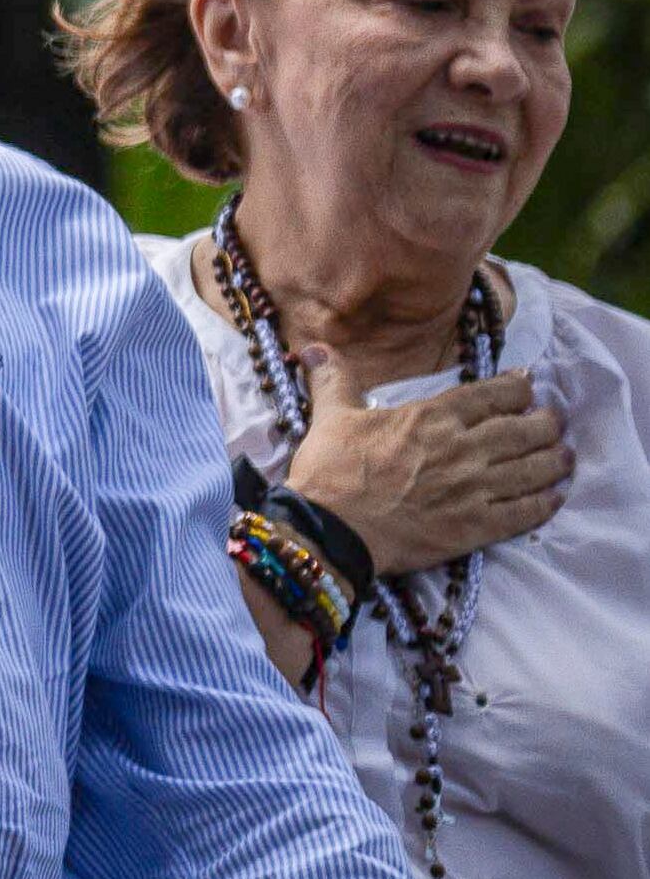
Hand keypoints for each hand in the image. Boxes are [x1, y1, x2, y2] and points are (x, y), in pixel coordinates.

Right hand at [287, 366, 570, 578]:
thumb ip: (334, 379)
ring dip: (556, 460)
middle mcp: (464, 449)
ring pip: (535, 469)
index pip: (495, 394)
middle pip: (527, 430)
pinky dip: (546, 503)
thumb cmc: (330, 472)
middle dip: (547, 423)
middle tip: (553, 421)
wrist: (330, 531)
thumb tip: (313, 347)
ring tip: (564, 456)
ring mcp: (475, 490)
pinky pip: (526, 512)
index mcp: (433, 417)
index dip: (518, 388)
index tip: (526, 387)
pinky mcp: (476, 527)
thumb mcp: (330, 417)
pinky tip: (554, 497)